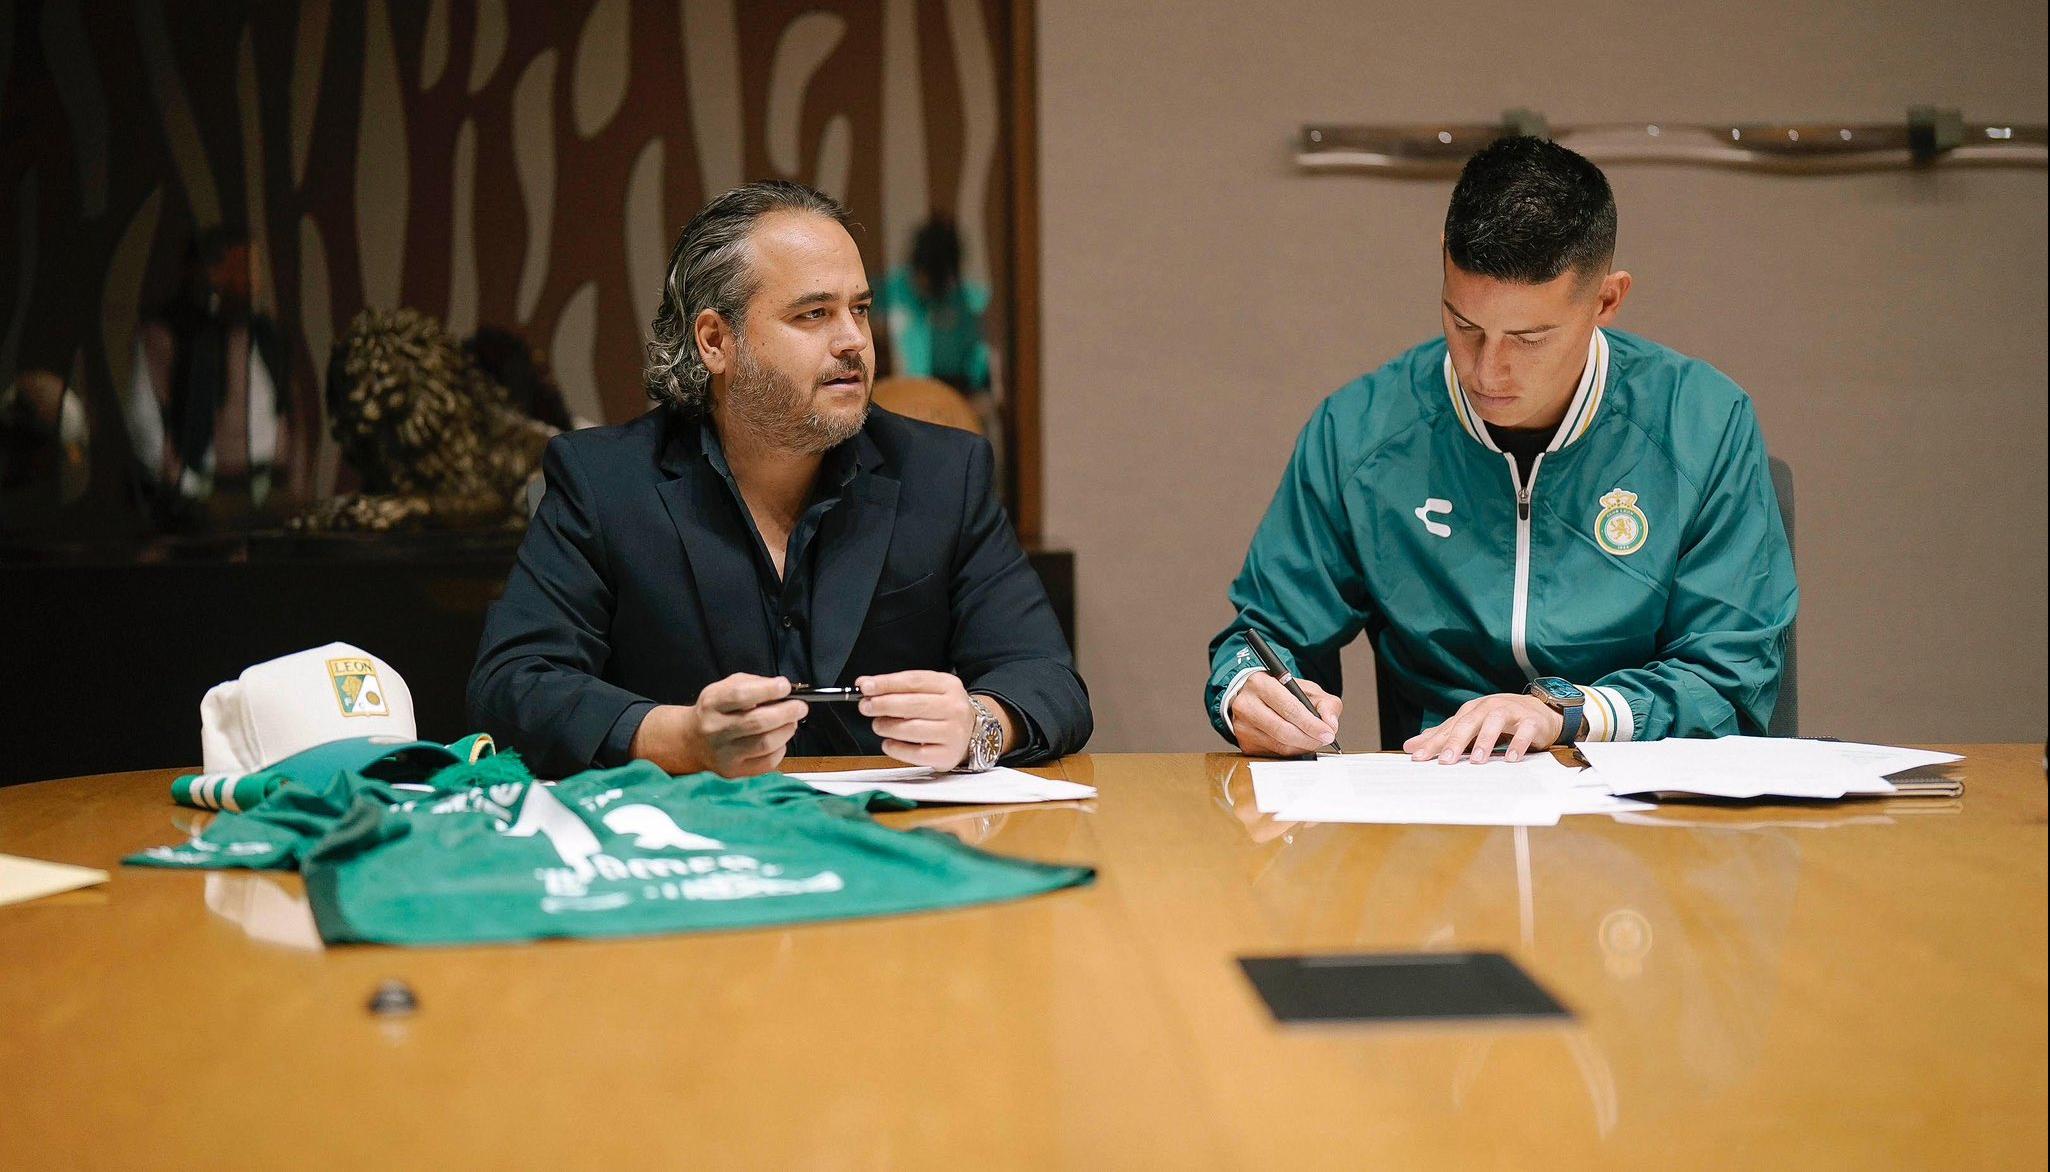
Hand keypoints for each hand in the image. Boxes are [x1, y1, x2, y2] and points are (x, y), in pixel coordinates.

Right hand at [630, 673, 805, 777]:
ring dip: (786, 730)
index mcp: (712, 703)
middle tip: (800, 707)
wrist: (693, 741)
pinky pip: (767, 762)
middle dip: (786, 712)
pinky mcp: (734, 771)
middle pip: (757, 722)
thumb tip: (783, 688)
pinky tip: (779, 740)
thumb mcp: (726, 687)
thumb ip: (753, 684)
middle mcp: (715, 730)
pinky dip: (780, 749)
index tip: (785, 686)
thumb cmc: (717, 710)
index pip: (741, 695)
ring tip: (790, 722)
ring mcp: (724, 754)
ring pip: (765, 744)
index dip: (767, 690)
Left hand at [857, 670, 1001, 769]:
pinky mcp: (947, 755)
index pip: (913, 681)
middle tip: (866, 706)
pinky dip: (896, 748)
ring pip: (912, 729)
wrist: (972, 733)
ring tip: (878, 725)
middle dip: (883, 704)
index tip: (865, 686)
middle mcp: (954, 708)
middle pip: (912, 704)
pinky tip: (888, 743)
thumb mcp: (928, 690)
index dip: (886, 683)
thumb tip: (865, 684)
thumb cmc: (942, 710)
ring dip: (887, 726)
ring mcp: (953, 733)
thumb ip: (898, 687)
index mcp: (949, 685)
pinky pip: (915, 753)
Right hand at [1230, 673, 1341, 756]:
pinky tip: (1297, 744)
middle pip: (1283, 731)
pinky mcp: (1244, 744)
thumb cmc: (1282, 692)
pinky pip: (1274, 755)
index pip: (1289, 708)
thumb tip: (1330, 725)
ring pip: (1279, 746)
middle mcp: (1246, 705)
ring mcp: (1242, 727)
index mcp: (1261, 684)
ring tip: (1313, 740)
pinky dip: (1291, 752)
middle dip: (1309, 739)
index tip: (1328, 733)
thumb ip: (1325, 703)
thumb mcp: (1307, 689)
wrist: (1255, 697)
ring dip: (1302, 747)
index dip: (1311, 724)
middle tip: (1323, 739)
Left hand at [1403, 693, 1561, 762]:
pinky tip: (1511, 759)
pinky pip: (1524, 731)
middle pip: (1468, 723)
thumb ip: (1442, 736)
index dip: (1432, 743)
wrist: (1539, 710)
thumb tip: (1409, 746)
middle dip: (1456, 742)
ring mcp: (1510, 713)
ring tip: (1477, 760)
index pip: (1448, 728)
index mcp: (1470, 711)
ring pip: (1494, 722)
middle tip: (1445, 761)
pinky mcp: (1531, 721)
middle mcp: (1487, 708)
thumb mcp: (1469, 726)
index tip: (1417, 757)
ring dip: (1485, 740)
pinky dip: (1518, 744)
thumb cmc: (1499, 720)